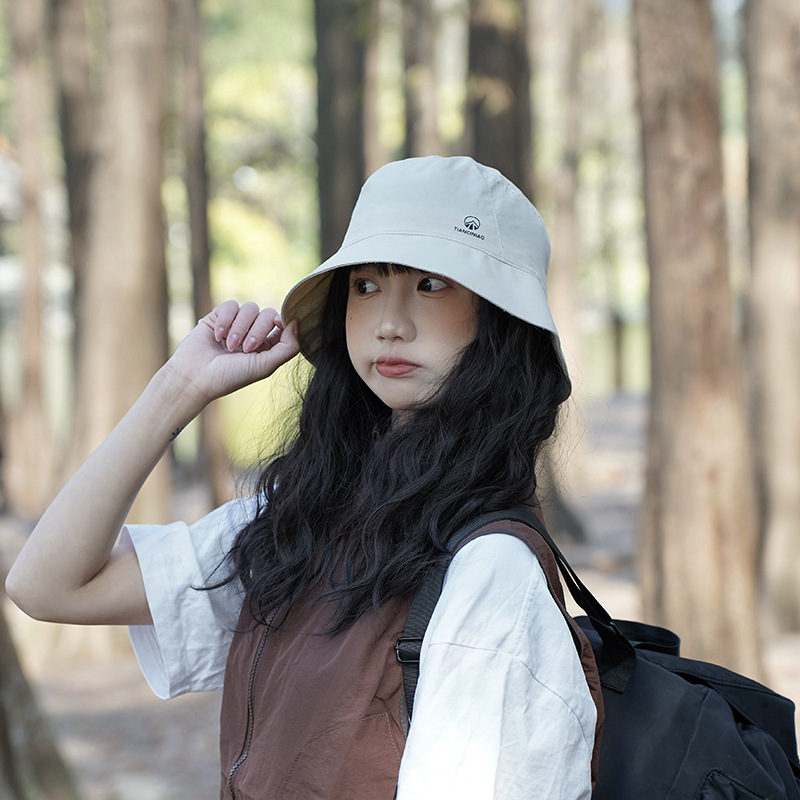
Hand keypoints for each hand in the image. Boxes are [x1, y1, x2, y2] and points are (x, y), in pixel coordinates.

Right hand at [165, 300, 299, 406]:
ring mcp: (235, 324)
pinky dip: (226, 320)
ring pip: (250, 308)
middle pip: (267, 314)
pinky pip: (231, 305)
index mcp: (267, 347)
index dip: (283, 321)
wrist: (195, 377)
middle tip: (245, 348)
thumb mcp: (265, 366)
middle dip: (258, 329)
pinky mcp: (218, 317)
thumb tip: (298, 322)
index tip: (278, 324)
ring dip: (240, 327)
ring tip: (229, 346)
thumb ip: (287, 347)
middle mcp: (252, 334)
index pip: (283, 325)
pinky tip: (218, 336)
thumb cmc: (230, 377)